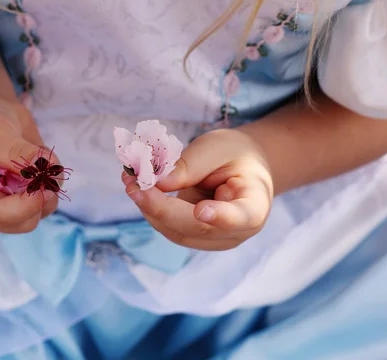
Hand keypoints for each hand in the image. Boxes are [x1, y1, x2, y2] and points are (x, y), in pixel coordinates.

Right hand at [0, 96, 59, 232]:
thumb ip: (21, 156)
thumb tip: (48, 170)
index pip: (3, 217)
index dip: (27, 205)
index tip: (44, 182)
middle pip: (27, 221)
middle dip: (41, 196)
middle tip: (44, 165)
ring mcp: (12, 198)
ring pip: (44, 207)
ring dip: (51, 182)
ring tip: (39, 153)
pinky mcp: (28, 187)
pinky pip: (51, 190)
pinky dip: (53, 173)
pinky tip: (39, 153)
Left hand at [123, 128, 273, 250]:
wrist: (242, 167)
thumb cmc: (234, 154)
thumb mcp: (216, 147)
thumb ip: (190, 166)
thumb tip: (156, 184)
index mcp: (255, 204)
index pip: (242, 217)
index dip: (221, 217)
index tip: (201, 210)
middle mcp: (237, 231)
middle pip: (198, 227)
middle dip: (162, 208)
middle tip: (135, 185)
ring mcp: (215, 239)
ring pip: (177, 232)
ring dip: (150, 208)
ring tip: (131, 180)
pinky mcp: (194, 237)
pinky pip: (169, 228)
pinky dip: (150, 209)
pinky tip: (138, 188)